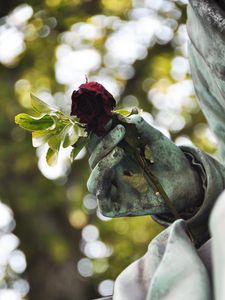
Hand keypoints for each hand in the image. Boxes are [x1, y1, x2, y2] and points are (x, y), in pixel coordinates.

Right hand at [87, 116, 201, 217]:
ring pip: (93, 181)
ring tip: (119, 151)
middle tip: (120, 130)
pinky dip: (102, 187)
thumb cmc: (167, 158)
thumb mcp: (154, 139)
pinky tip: (110, 173)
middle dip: (103, 144)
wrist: (185, 180)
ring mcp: (113, 191)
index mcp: (113, 155)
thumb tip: (128, 117)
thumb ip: (141, 128)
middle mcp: (110, 172)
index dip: (99, 131)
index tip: (107, 118)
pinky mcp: (117, 208)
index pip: (97, 143)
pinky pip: (102, 202)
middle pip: (94, 160)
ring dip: (101, 164)